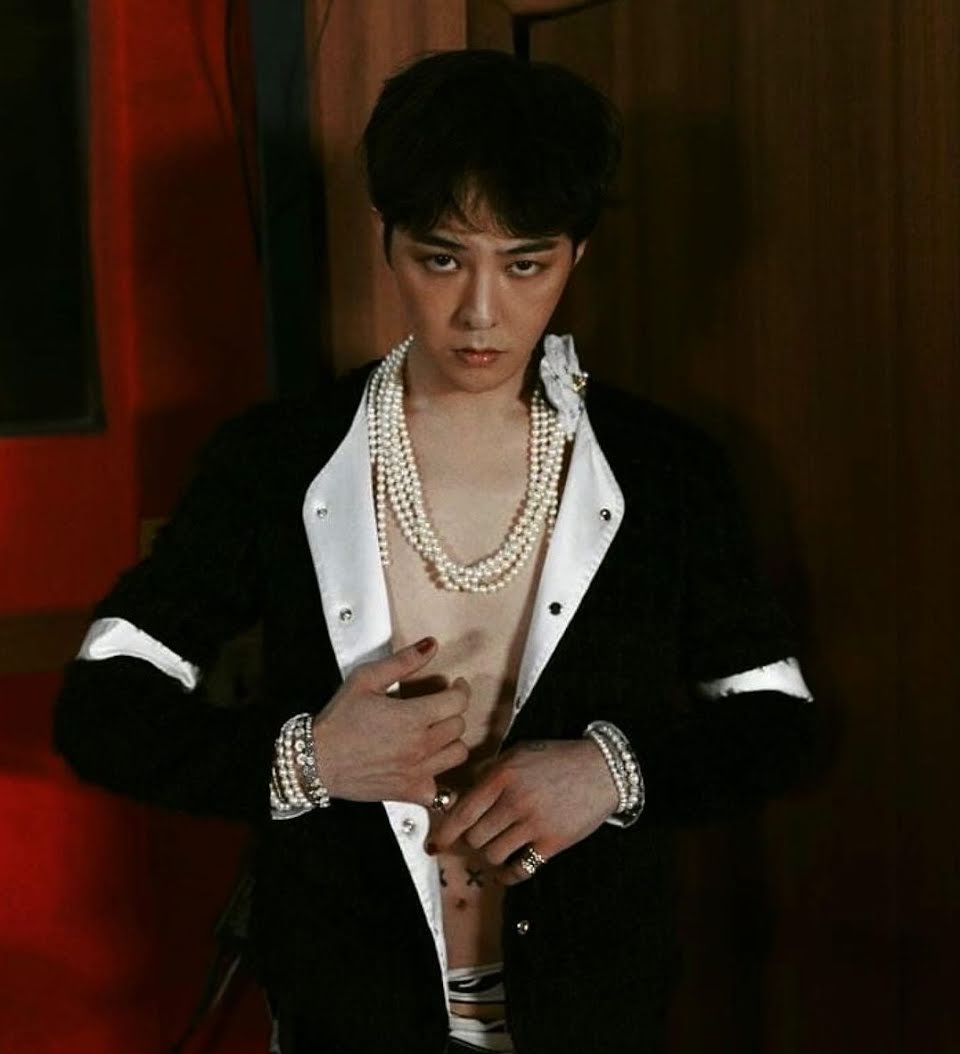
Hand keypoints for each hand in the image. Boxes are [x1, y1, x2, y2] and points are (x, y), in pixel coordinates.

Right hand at [311, 638, 469, 806]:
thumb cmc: (337, 721)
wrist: (315, 761)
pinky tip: (430, 767)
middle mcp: (420, 746)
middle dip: (452, 712)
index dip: (461, 689)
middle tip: (440, 707)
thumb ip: (402, 661)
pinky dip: (441, 778)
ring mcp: (417, 772)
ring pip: (457, 754)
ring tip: (437, 733)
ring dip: (451, 741)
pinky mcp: (409, 792)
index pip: (458, 701)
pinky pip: (442, 790)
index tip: (456, 686)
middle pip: (459, 726)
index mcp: (412, 717)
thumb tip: (430, 646)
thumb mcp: (366, 679)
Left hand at [431, 738, 618, 884]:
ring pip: (493, 855)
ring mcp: (534, 824)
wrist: (603, 768)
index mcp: (502, 776)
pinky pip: (520, 868)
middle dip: (473, 840)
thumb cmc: (557, 758)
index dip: (445, 832)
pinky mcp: (552, 842)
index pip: (462, 812)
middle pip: (475, 838)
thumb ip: (490, 772)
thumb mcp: (518, 753)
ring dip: (491, 855)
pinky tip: (508, 869)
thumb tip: (463, 794)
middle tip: (479, 837)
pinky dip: (509, 873)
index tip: (436, 844)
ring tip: (499, 845)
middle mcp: (514, 801)